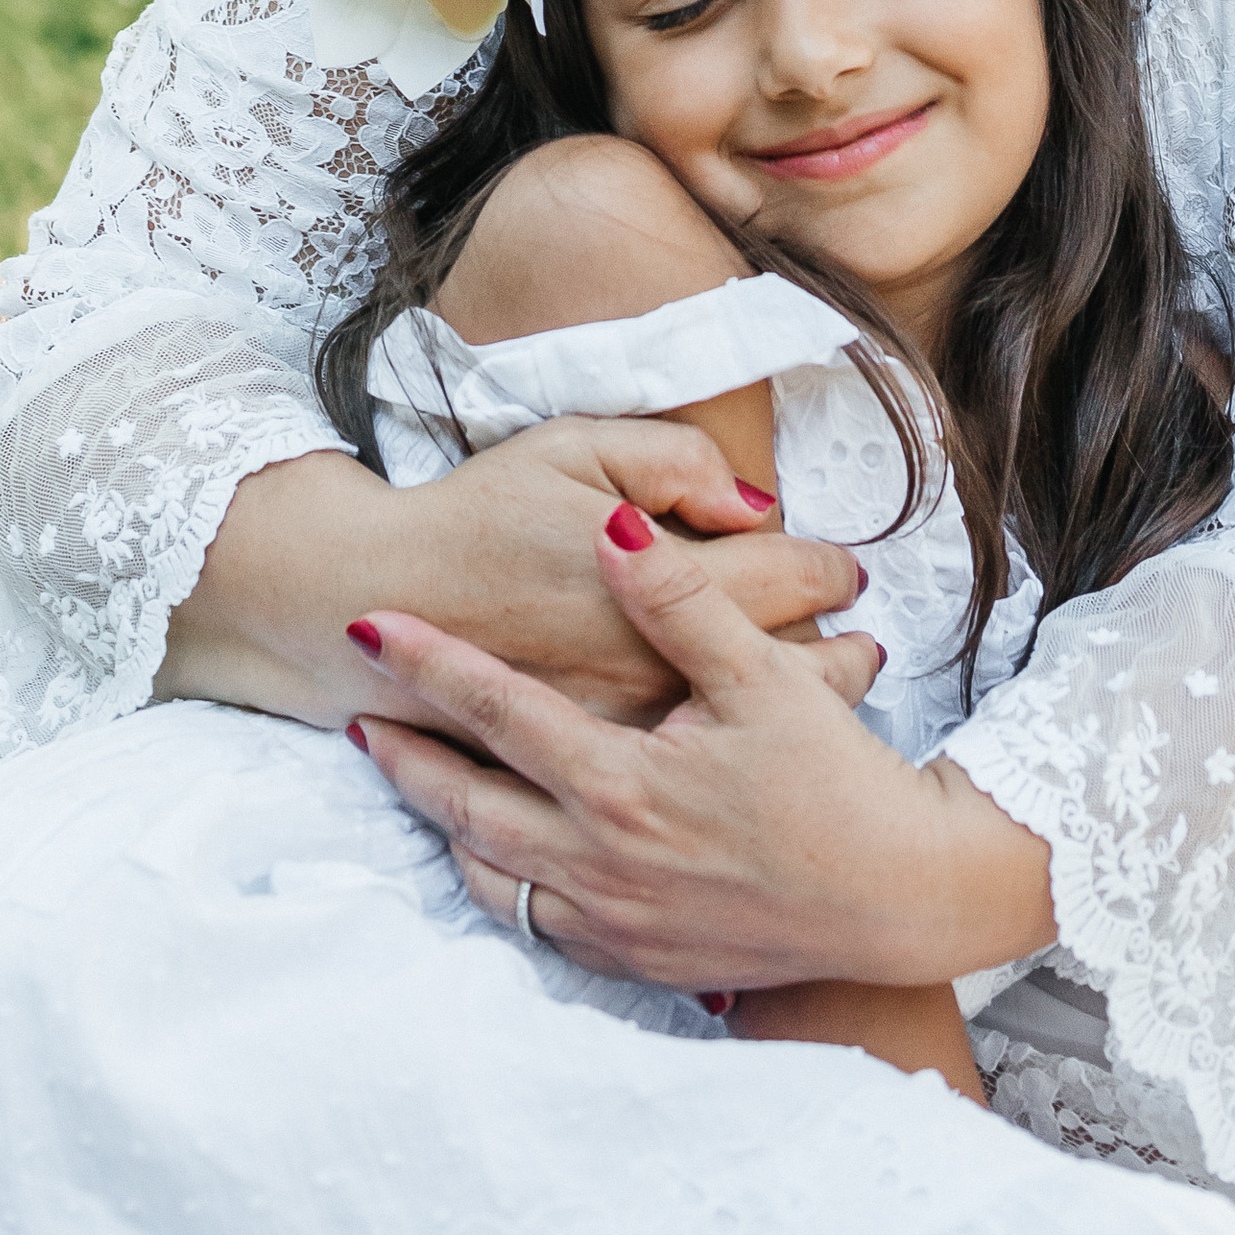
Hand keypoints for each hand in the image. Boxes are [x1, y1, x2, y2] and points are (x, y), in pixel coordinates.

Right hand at [157, 424, 867, 732]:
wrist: (369, 597)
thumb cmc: (477, 514)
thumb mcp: (572, 446)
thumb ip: (669, 460)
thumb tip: (750, 501)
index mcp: (652, 590)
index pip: (784, 581)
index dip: (826, 572)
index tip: (847, 570)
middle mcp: (646, 679)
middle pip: (786, 672)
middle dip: (836, 655)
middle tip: (865, 645)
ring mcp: (617, 744)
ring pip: (748, 742)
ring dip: (801, 716)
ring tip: (837, 694)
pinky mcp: (582, 789)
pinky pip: (689, 788)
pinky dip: (735, 769)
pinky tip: (755, 751)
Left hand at [350, 504, 1054, 994]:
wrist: (903, 900)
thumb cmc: (839, 784)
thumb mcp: (765, 676)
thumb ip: (681, 600)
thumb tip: (614, 534)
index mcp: (621, 784)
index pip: (497, 713)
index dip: (429, 665)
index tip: (370, 628)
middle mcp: (602, 861)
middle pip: (468, 806)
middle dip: (407, 759)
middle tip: (357, 716)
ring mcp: (617, 920)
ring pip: (494, 877)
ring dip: (447, 827)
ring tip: (413, 781)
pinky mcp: (642, 958)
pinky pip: (541, 925)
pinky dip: (504, 885)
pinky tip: (501, 860)